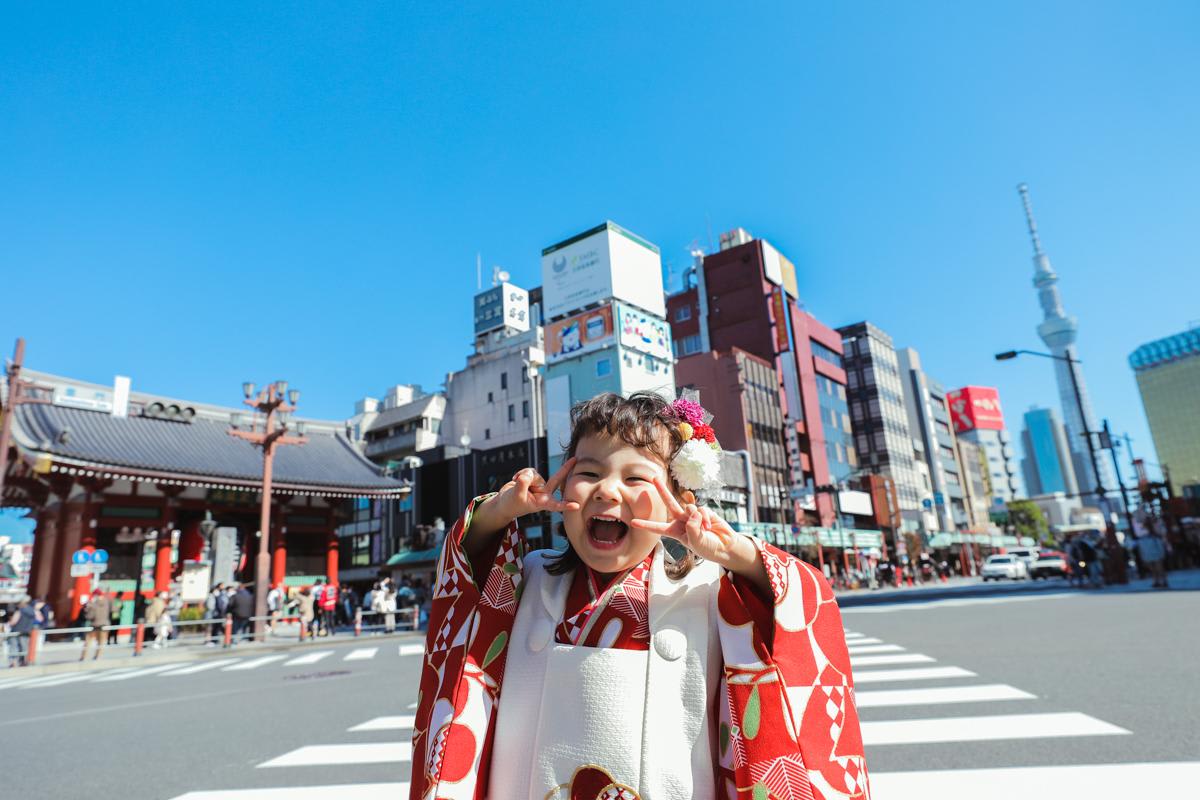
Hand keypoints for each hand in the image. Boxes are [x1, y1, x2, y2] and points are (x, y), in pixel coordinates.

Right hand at [482, 457, 579, 520]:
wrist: (504, 501)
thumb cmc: (511, 504)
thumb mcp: (516, 497)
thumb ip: (523, 485)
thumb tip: (529, 474)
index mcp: (542, 503)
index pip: (556, 505)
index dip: (566, 505)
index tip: (577, 506)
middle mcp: (543, 493)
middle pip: (556, 479)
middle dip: (565, 468)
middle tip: (576, 459)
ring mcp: (539, 484)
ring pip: (535, 474)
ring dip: (524, 476)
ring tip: (517, 484)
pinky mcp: (533, 478)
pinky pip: (530, 470)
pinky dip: (521, 473)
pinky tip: (515, 479)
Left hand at [629, 477, 743, 565]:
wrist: (725, 546)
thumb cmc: (708, 547)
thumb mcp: (696, 543)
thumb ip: (692, 528)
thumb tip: (693, 512)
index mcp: (676, 532)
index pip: (659, 528)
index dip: (646, 525)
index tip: (632, 522)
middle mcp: (682, 521)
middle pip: (670, 503)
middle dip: (662, 490)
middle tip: (654, 478)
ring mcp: (693, 515)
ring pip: (689, 508)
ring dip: (697, 519)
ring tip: (705, 530)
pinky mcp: (704, 511)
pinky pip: (701, 510)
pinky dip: (705, 518)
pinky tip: (710, 526)